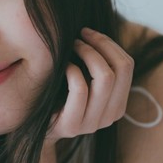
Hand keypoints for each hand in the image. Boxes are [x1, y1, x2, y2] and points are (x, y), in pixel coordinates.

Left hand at [45, 28, 133, 144]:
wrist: (35, 130)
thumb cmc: (58, 97)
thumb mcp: (83, 82)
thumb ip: (96, 66)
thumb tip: (95, 32)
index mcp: (119, 105)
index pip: (128, 65)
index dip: (109, 43)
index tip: (88, 33)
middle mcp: (111, 117)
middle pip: (121, 69)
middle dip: (100, 45)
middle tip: (78, 37)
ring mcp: (93, 124)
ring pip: (105, 77)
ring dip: (87, 53)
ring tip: (70, 46)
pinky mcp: (73, 126)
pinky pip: (80, 88)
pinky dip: (72, 70)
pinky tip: (62, 66)